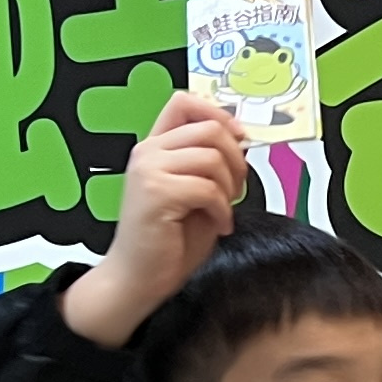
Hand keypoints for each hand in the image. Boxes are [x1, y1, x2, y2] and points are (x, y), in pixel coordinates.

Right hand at [65, 96, 245, 346]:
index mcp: (155, 147)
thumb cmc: (168, 241)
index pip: (184, 102)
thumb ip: (210, 163)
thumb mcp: (196, 192)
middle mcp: (148, 152)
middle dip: (236, 159)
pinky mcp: (157, 193)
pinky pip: (208, 188)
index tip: (239, 140)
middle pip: (209, 129)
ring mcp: (149, 170)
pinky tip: (218, 225)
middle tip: (236, 190)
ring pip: (212, 158)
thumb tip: (242, 139)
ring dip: (230, 187)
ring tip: (223, 211)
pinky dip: (223, 210)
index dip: (219, 115)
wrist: (139, 278)